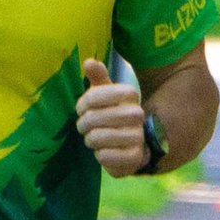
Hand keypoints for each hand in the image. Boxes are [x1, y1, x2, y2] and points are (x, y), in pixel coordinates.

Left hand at [75, 56, 149, 176]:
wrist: (132, 145)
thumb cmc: (112, 114)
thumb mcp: (105, 94)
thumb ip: (98, 77)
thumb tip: (88, 61)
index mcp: (130, 94)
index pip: (93, 95)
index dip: (82, 104)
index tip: (82, 109)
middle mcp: (137, 113)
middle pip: (93, 117)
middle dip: (83, 124)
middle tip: (85, 127)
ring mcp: (137, 136)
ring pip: (97, 137)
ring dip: (90, 140)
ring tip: (94, 139)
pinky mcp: (135, 157)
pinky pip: (104, 155)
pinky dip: (99, 155)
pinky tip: (105, 151)